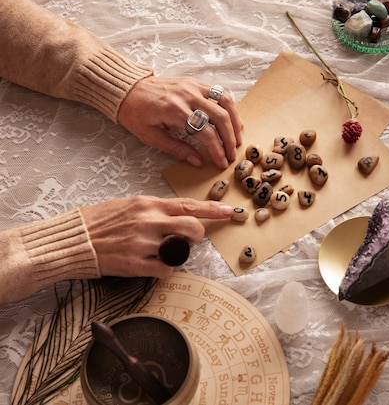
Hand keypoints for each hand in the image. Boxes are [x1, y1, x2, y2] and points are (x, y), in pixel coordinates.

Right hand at [80, 196, 233, 277]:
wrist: (74, 239)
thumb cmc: (100, 221)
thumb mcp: (129, 205)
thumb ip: (155, 210)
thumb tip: (179, 216)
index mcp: (148, 204)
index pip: (188, 205)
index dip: (212, 209)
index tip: (230, 211)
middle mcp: (148, 221)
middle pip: (193, 228)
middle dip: (196, 235)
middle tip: (186, 239)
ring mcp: (143, 243)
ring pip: (182, 250)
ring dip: (179, 252)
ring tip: (163, 250)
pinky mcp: (136, 263)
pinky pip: (167, 269)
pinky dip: (166, 269)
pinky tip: (154, 264)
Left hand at [117, 76, 243, 168]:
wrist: (126, 89)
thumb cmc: (135, 114)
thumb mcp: (151, 137)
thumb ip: (177, 149)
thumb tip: (198, 162)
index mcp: (174, 110)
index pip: (205, 133)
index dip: (217, 150)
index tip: (221, 162)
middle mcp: (186, 95)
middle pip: (220, 117)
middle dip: (230, 138)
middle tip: (232, 154)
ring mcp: (192, 86)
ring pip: (224, 101)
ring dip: (235, 121)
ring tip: (237, 138)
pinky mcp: (194, 82)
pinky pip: (219, 91)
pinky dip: (229, 106)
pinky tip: (231, 120)